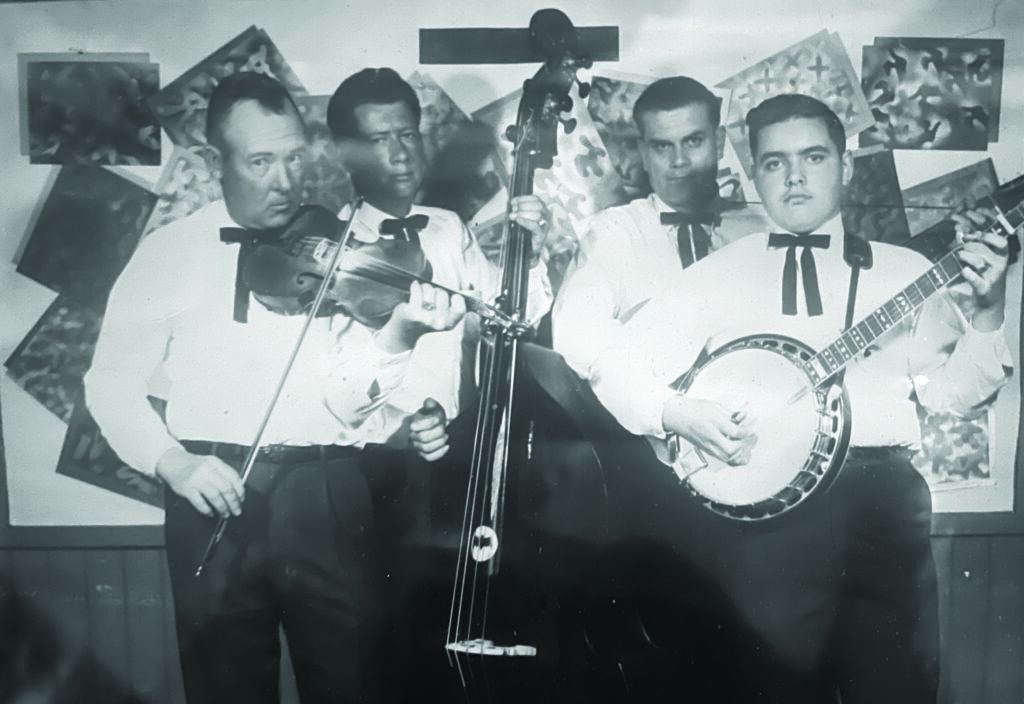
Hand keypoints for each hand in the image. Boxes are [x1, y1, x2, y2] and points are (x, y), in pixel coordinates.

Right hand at [155, 446, 244, 517]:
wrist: (172, 462)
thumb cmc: (193, 465)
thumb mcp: (210, 463)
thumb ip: (222, 473)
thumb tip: (237, 490)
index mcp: (215, 463)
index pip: (233, 477)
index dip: (240, 490)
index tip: (242, 499)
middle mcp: (206, 470)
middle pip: (226, 488)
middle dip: (234, 502)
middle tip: (236, 510)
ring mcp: (196, 479)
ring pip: (215, 496)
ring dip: (222, 508)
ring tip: (226, 514)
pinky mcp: (186, 489)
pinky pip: (199, 502)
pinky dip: (207, 510)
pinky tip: (211, 513)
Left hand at [376, 282, 467, 352]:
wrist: (404, 334)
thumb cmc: (424, 322)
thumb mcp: (442, 318)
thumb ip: (451, 307)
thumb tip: (461, 292)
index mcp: (449, 324)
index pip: (460, 308)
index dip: (457, 299)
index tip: (452, 296)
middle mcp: (438, 322)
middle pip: (443, 294)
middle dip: (437, 291)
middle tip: (431, 296)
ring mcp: (425, 317)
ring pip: (430, 290)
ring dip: (425, 288)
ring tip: (421, 294)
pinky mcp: (412, 312)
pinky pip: (417, 290)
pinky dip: (415, 286)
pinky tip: (415, 288)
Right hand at [409, 398, 449, 461]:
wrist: (428, 426)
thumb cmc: (431, 416)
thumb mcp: (432, 407)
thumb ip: (430, 403)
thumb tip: (429, 402)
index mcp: (413, 424)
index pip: (414, 427)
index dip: (428, 423)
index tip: (437, 419)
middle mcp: (413, 436)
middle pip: (422, 438)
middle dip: (436, 433)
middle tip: (443, 428)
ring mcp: (417, 446)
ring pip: (426, 448)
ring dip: (439, 442)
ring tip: (445, 436)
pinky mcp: (423, 453)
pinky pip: (429, 458)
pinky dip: (439, 453)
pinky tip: (446, 447)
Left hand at [508, 194, 551, 257]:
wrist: (528, 250)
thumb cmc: (526, 232)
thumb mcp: (523, 218)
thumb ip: (519, 210)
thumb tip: (511, 204)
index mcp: (543, 210)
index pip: (536, 199)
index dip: (524, 198)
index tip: (513, 201)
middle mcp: (546, 216)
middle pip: (538, 205)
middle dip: (523, 205)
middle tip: (513, 209)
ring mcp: (545, 226)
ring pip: (537, 214)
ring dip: (523, 213)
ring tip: (513, 215)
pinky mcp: (542, 235)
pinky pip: (534, 226)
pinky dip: (525, 221)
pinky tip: (517, 220)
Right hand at [662, 395, 756, 465]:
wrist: (678, 416)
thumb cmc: (695, 410)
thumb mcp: (715, 406)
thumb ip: (731, 414)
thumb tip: (743, 417)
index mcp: (714, 422)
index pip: (735, 432)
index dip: (746, 431)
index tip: (748, 429)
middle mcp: (711, 436)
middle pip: (731, 449)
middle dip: (742, 445)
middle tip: (746, 439)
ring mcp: (708, 445)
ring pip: (728, 458)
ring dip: (739, 455)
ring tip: (744, 447)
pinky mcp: (707, 450)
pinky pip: (723, 459)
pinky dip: (733, 459)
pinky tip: (737, 454)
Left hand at [951, 207, 1008, 330]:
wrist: (990, 297)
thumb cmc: (986, 273)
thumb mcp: (986, 256)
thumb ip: (975, 244)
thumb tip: (960, 230)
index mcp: (1002, 254)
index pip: (999, 240)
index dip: (984, 235)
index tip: (971, 235)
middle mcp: (999, 263)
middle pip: (982, 248)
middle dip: (968, 246)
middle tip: (961, 249)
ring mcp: (992, 275)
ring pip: (978, 261)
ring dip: (965, 256)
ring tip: (960, 257)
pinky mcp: (984, 287)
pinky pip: (975, 278)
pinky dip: (968, 273)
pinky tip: (964, 270)